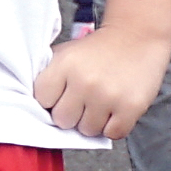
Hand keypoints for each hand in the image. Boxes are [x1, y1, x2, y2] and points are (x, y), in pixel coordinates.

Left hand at [34, 19, 170, 139]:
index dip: (51, 100)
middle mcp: (84, 81)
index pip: (42, 100)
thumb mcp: (66, 53)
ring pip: (87, 130)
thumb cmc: (97, 50)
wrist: (136, 36)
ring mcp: (108, 96)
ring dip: (93, 121)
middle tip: (82, 102)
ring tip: (100, 104)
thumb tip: (34, 104)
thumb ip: (49, 76)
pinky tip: (114, 111)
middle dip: (71, 114)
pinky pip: (112, 134)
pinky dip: (113, 127)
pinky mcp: (130, 107)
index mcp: (64, 65)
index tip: (61, 95)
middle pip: (63, 120)